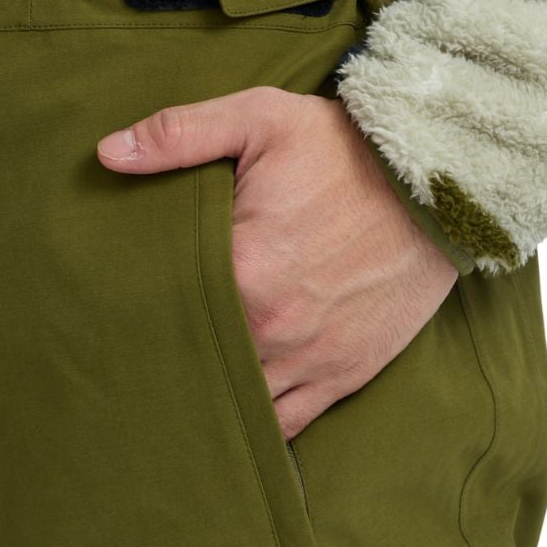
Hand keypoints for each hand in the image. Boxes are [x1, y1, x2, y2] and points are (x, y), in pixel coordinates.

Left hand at [97, 88, 458, 437]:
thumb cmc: (345, 151)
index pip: (164, 302)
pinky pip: (287, 423)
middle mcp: (272, 326)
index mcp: (243, 268)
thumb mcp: (262, 119)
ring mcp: (309, 359)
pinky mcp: (342, 376)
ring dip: (208, 396)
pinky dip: (257, 427)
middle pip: (195, 357)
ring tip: (176, 390)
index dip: (136, 305)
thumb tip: (108, 154)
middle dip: (167, 355)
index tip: (115, 304)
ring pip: (237, 400)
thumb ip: (180, 134)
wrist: (437, 189)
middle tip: (131, 354)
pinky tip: (229, 418)